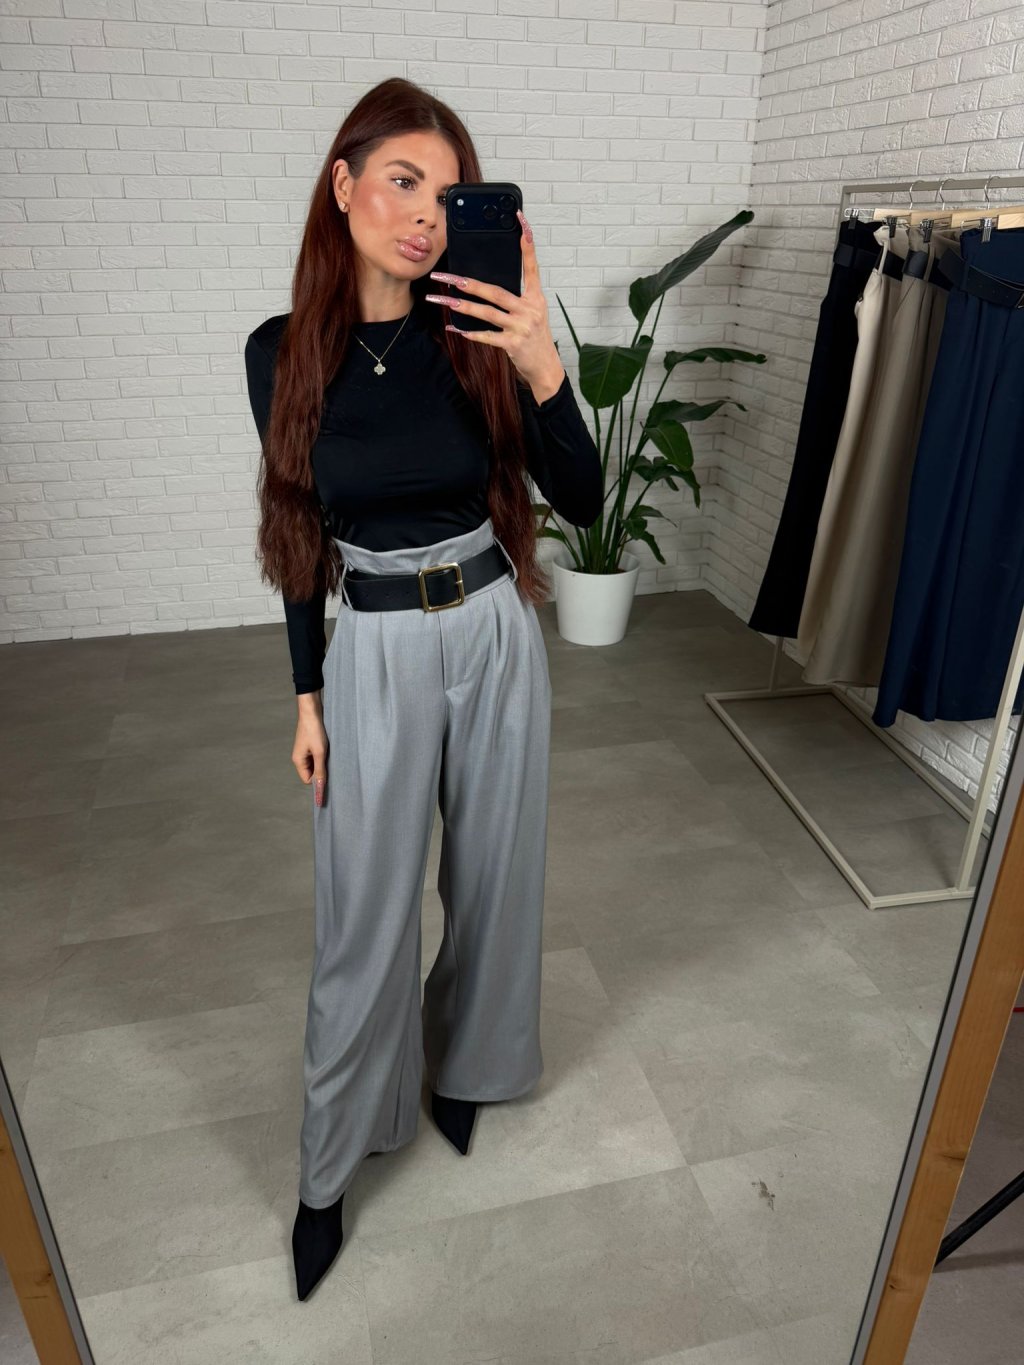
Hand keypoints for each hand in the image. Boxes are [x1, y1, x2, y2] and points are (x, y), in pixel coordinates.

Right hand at [293, 703, 327, 805]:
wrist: (312, 711)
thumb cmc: (314, 731)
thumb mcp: (319, 752)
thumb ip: (320, 770)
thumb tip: (320, 786)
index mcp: (298, 761)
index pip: (307, 779)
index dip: (317, 780)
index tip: (329, 777)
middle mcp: (299, 757)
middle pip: (311, 772)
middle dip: (321, 771)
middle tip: (332, 765)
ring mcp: (304, 751)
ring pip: (315, 764)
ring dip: (323, 763)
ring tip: (330, 755)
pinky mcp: (310, 746)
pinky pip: (316, 756)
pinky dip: (322, 756)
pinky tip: (329, 750)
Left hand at [426, 209, 563, 390]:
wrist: (546, 367)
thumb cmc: (535, 337)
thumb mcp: (532, 313)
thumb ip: (515, 298)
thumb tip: (486, 286)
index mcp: (535, 297)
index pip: (531, 265)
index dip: (527, 243)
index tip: (521, 221)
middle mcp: (530, 309)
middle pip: (495, 291)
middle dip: (468, 282)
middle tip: (446, 275)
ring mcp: (521, 327)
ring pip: (486, 312)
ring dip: (461, 306)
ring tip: (442, 299)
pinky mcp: (512, 344)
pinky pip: (486, 336)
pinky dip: (469, 333)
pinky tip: (453, 328)